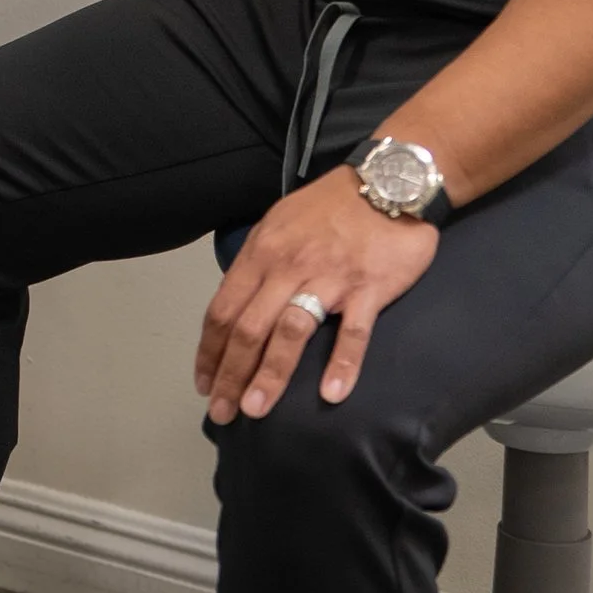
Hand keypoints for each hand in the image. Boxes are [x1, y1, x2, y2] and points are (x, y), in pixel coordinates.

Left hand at [195, 169, 439, 420]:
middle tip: (221, 412)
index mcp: (262, 252)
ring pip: (290, 332)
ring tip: (256, 410)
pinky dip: (341, 364)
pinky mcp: (368, 287)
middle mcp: (288, 267)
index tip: (204, 384)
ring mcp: (329, 278)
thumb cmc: (330, 206)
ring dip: (270, 374)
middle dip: (230, 374)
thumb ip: (260, 261)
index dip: (210, 351)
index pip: (223, 309)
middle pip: (248, 327)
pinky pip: (352, 331)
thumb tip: (239, 300)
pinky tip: (331, 394)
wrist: (388, 180)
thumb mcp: (280, 222)